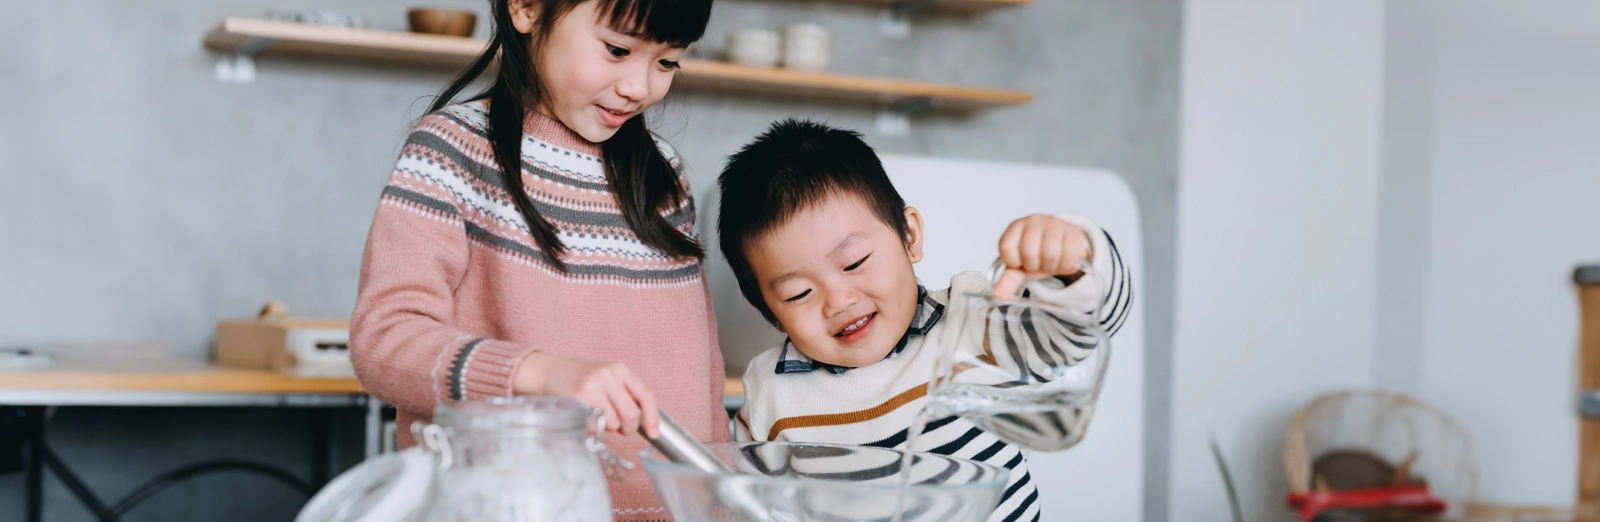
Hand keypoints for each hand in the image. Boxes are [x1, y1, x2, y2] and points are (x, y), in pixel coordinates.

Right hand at [513, 352, 660, 438]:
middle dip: (628, 428)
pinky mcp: (577, 399)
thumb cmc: (580, 378)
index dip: (652, 417)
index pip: (646, 395)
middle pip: (631, 414)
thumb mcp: (606, 377)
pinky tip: (586, 418)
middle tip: (620, 429)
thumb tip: (645, 422)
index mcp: (620, 369)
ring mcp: (592, 386)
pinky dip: (593, 429)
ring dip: (608, 428)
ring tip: (598, 417)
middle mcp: (607, 375)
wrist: (547, 370)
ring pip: (613, 423)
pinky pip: (595, 425)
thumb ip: (625, 393)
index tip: (654, 433)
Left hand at [994, 214, 1092, 298]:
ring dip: (1051, 266)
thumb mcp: (1020, 267)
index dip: (1015, 262)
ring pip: (1050, 254)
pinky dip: (1066, 265)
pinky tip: (1064, 261)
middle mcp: (1033, 221)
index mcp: (1015, 228)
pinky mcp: (1072, 231)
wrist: (1063, 244)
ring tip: (1051, 262)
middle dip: (1035, 266)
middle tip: (1039, 263)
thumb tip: (997, 296)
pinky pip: (1069, 256)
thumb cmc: (1038, 254)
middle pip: (1030, 253)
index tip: (1021, 262)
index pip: (1006, 249)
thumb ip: (1008, 280)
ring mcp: (1054, 224)